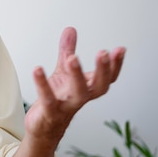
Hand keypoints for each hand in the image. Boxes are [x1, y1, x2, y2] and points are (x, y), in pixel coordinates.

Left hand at [24, 26, 124, 140]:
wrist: (43, 126)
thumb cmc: (57, 99)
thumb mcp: (63, 72)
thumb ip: (66, 51)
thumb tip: (70, 29)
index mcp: (87, 87)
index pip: (108, 77)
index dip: (116, 65)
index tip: (120, 49)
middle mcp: (81, 97)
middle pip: (100, 86)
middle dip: (103, 70)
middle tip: (103, 53)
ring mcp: (67, 105)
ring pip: (78, 94)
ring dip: (77, 76)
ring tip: (72, 58)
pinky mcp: (50, 112)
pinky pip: (48, 98)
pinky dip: (42, 84)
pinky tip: (37, 69)